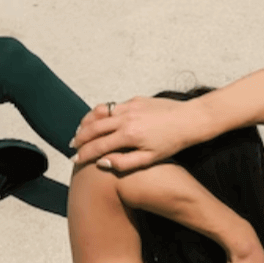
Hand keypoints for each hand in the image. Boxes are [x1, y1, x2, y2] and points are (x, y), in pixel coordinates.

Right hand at [70, 97, 196, 170]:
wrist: (191, 119)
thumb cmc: (172, 142)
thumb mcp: (149, 159)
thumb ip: (123, 163)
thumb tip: (101, 162)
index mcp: (128, 136)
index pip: (97, 146)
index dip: (84, 154)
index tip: (75, 160)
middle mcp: (125, 118)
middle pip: (93, 127)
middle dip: (80, 137)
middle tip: (73, 145)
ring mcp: (130, 106)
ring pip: (100, 113)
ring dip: (88, 122)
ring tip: (81, 130)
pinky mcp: (135, 100)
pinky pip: (113, 106)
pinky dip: (103, 114)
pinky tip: (102, 120)